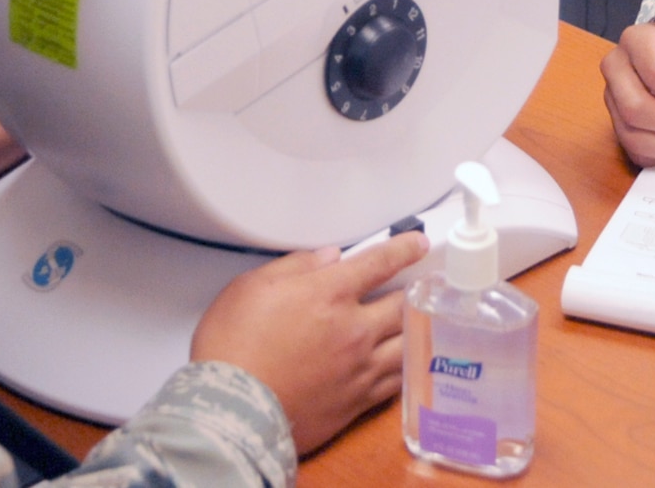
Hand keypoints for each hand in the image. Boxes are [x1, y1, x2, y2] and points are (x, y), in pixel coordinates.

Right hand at [192, 231, 429, 454]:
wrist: (232, 411)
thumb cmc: (233, 345)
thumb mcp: (251, 287)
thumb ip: (294, 266)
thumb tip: (328, 257)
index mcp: (329, 293)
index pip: (379, 263)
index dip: (404, 249)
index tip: (417, 244)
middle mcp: (354, 329)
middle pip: (403, 304)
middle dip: (416, 289)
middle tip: (422, 283)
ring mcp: (359, 368)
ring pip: (407, 344)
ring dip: (416, 328)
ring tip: (419, 320)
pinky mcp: (357, 402)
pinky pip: (395, 381)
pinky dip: (405, 366)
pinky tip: (404, 361)